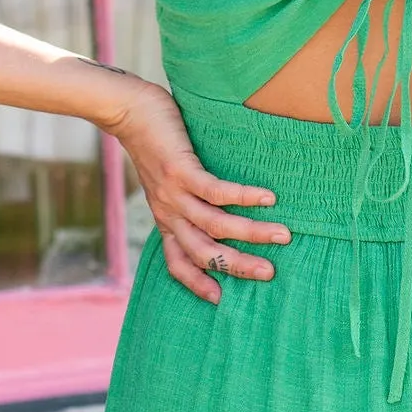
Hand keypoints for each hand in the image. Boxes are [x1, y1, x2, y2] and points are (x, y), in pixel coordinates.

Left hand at [110, 78, 290, 303]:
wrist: (129, 112)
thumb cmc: (155, 144)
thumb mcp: (167, 182)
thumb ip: (188, 199)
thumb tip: (223, 208)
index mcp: (166, 220)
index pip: (178, 261)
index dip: (196, 282)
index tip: (220, 299)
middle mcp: (169, 213)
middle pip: (203, 251)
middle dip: (237, 265)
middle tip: (269, 273)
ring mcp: (173, 193)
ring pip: (215, 224)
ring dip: (251, 232)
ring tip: (282, 235)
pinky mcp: (180, 170)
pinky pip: (215, 191)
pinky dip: (243, 196)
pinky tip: (267, 198)